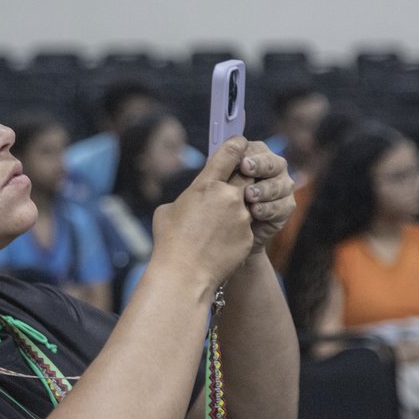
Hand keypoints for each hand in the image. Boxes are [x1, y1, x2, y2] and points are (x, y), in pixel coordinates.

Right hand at [151, 137, 252, 288]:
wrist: (184, 275)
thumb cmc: (169, 242)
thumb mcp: (168, 210)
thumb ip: (187, 197)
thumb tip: (192, 198)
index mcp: (206, 184)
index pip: (231, 152)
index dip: (237, 145)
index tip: (240, 143)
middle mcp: (229, 196)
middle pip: (247, 174)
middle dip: (243, 176)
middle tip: (236, 180)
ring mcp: (242, 217)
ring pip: (248, 202)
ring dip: (238, 207)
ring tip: (220, 222)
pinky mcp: (249, 236)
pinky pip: (247, 226)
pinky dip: (238, 230)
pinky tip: (221, 242)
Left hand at [232, 140, 295, 252]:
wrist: (228, 233)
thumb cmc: (221, 201)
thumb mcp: (216, 181)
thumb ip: (222, 163)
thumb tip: (227, 146)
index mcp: (256, 156)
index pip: (258, 149)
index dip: (251, 154)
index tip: (242, 162)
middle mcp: (273, 168)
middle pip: (274, 163)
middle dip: (261, 166)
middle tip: (247, 171)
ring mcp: (282, 187)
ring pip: (280, 184)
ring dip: (264, 190)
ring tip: (249, 196)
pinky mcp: (286, 207)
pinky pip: (283, 206)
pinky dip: (269, 208)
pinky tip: (255, 212)